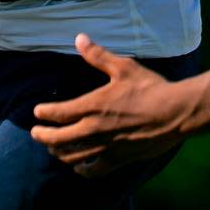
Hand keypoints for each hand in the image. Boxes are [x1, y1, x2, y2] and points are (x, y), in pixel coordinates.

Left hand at [31, 34, 188, 177]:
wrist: (174, 113)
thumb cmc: (150, 88)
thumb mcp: (124, 67)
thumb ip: (98, 55)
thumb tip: (79, 39)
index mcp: (92, 107)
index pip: (58, 114)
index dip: (44, 113)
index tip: (37, 112)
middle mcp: (94, 130)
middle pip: (57, 139)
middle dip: (42, 136)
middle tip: (35, 133)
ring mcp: (105, 148)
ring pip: (71, 156)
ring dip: (58, 152)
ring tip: (53, 148)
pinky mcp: (118, 159)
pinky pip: (93, 170)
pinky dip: (81, 169)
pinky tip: (79, 167)